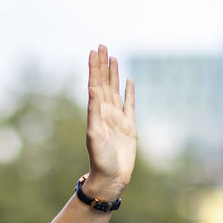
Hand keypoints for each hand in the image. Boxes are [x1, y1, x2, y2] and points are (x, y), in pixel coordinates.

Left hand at [84, 44, 136, 199]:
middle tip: (102, 45)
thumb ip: (93, 111)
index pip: (95, 84)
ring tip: (113, 57)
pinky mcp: (129, 127)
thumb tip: (93, 88)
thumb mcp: (94, 134)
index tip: (94, 51)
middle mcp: (106, 112)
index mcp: (96, 112)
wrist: (111, 177)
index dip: (94, 67)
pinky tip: (128, 81)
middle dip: (103, 65)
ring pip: (116, 90)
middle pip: (105, 83)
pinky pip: (129, 105)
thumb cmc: (99, 159)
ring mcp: (118, 119)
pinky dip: (129, 92)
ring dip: (114, 74)